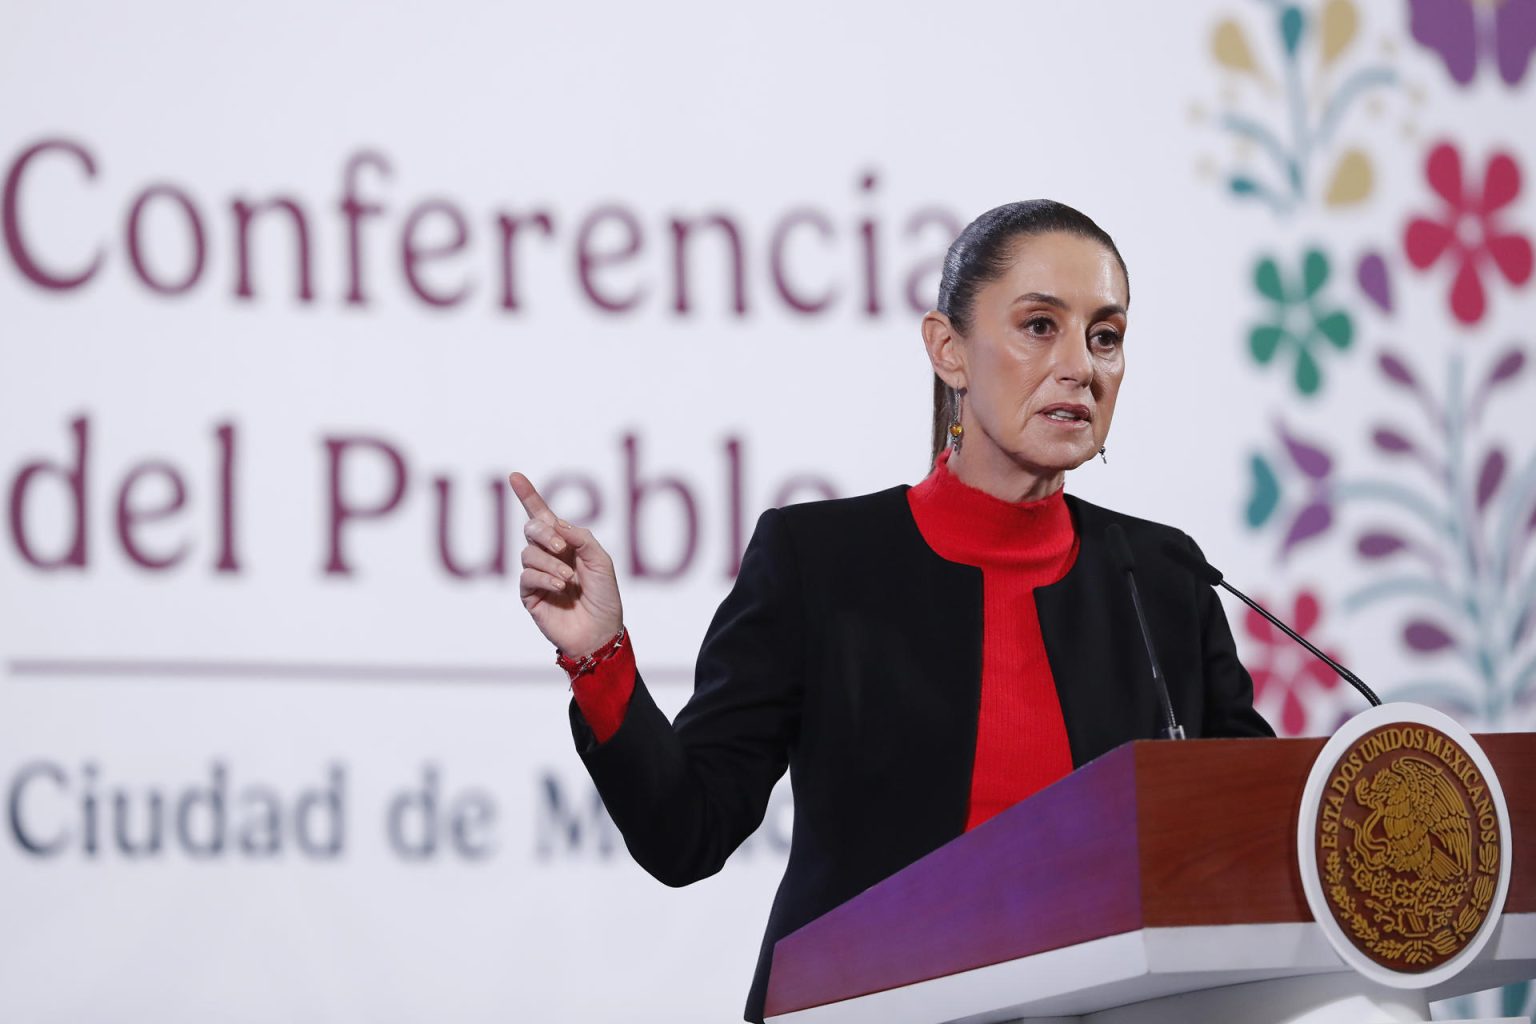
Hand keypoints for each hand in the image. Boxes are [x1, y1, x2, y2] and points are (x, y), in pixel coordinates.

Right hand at [508, 472, 623, 657]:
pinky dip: (544, 577)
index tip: (515, 476)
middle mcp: (549, 556)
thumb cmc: (605, 598)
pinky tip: (560, 587)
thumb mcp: (602, 561)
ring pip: (528, 553)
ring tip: (568, 580)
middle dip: (543, 532)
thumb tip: (556, 523)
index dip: (528, 496)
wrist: (600, 632)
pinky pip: (526, 576)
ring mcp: (537, 575)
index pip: (543, 515)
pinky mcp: (530, 595)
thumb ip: (581, 538)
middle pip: (531, 529)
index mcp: (566, 544)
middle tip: (561, 547)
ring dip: (550, 563)